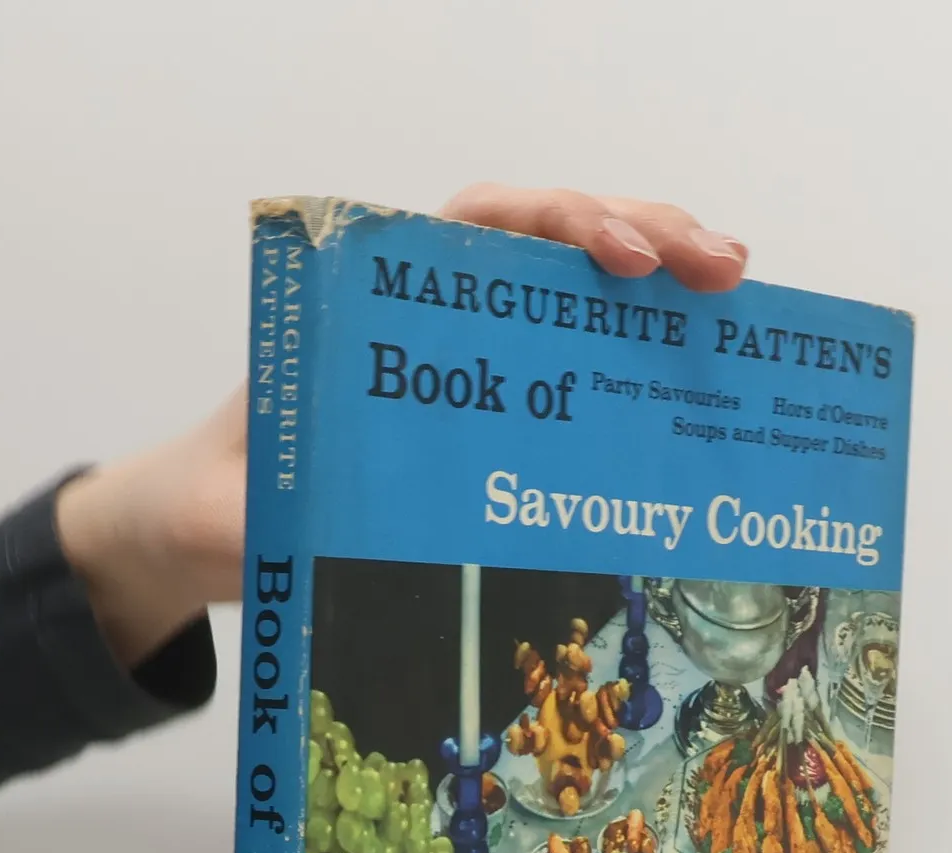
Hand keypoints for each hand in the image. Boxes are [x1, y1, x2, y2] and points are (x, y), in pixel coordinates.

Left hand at [57, 185, 748, 667]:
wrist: (215, 526)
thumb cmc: (229, 498)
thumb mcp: (239, 508)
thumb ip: (255, 511)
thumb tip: (275, 528)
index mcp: (380, 303)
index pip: (483, 225)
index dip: (562, 225)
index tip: (620, 263)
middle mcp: (437, 314)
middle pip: (555, 243)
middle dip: (647, 238)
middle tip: (725, 271)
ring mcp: (477, 361)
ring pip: (580, 296)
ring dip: (663, 285)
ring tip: (736, 297)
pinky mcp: (500, 414)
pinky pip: (579, 368)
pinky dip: (642, 358)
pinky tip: (699, 371)